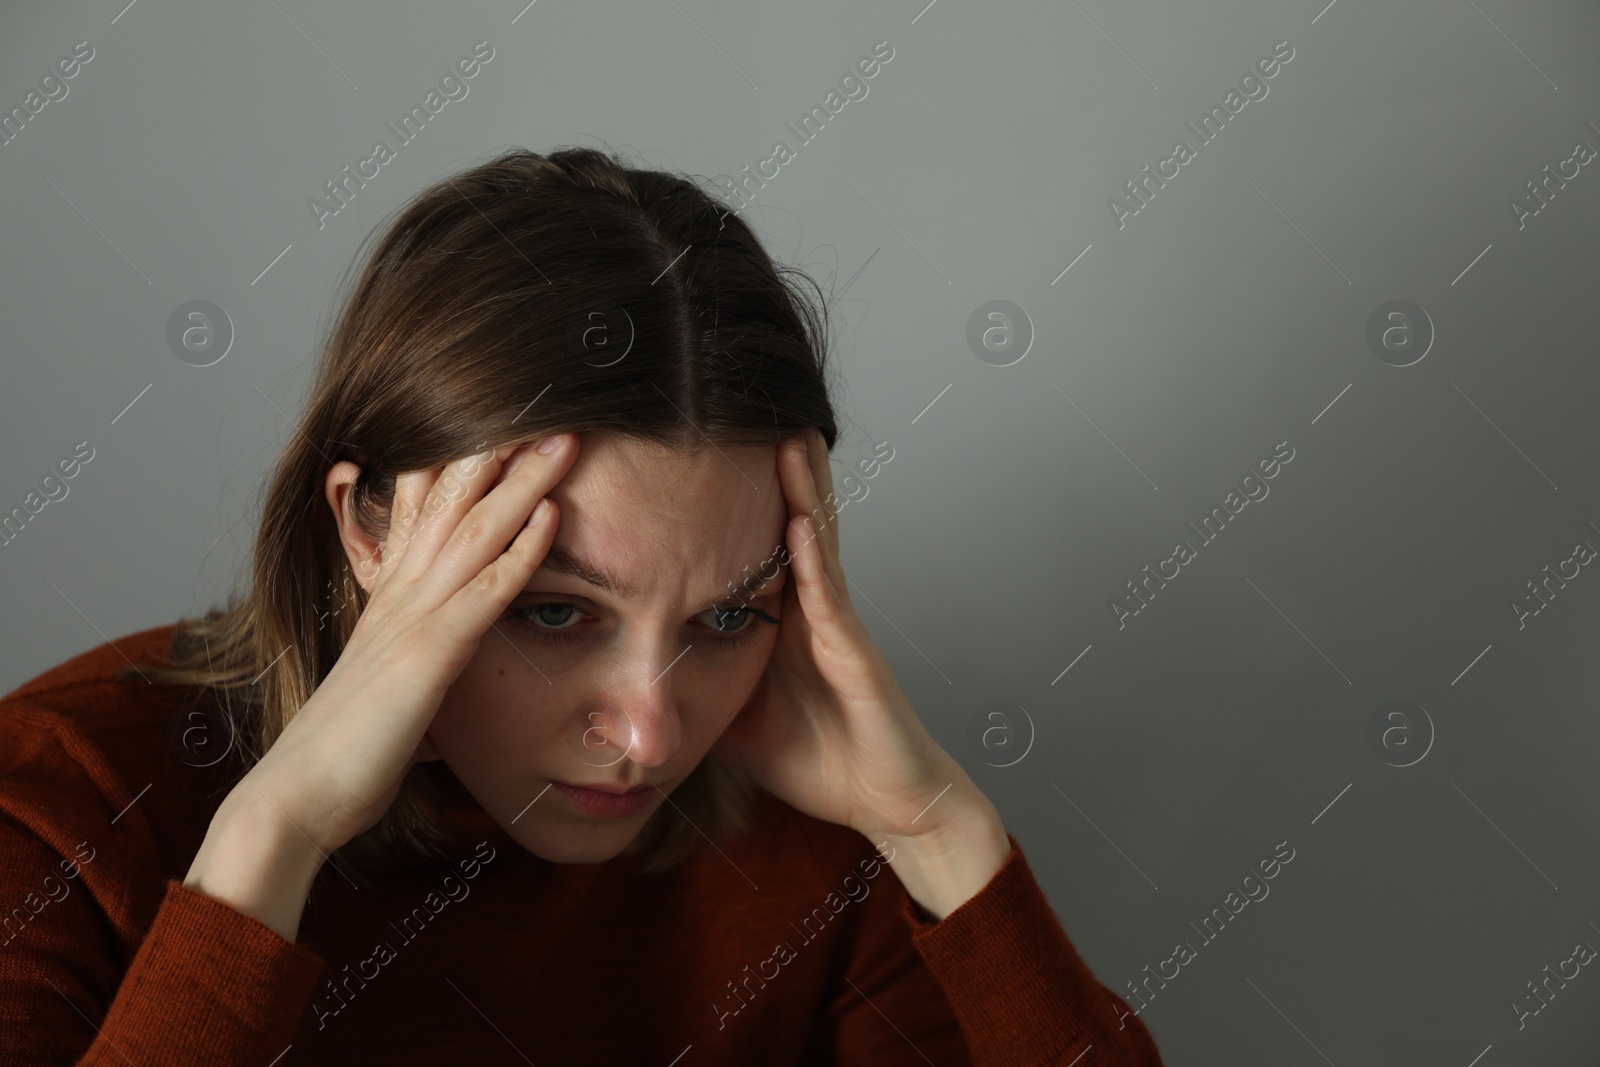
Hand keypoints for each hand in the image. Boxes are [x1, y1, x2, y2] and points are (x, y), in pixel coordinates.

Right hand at [231, 434, 578, 857]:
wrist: (297, 796)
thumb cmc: (346, 749)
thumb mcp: (390, 683)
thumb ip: (417, 655)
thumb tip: (438, 661)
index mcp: (389, 593)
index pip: (424, 505)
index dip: (461, 460)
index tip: (502, 420)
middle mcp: (398, 591)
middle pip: (452, 498)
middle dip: (499, 448)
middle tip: (545, 404)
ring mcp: (412, 617)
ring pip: (474, 529)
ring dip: (522, 481)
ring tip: (562, 439)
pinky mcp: (428, 656)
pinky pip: (482, 591)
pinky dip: (518, 550)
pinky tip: (549, 517)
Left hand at [710, 429, 981, 844]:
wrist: (885, 801)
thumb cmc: (821, 760)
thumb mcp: (737, 721)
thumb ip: (700, 692)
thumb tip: (640, 682)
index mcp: (786, 622)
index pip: (759, 547)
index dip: (741, 502)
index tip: (710, 455)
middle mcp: (814, 612)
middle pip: (792, 526)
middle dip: (776, 472)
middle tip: (754, 413)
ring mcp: (837, 627)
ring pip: (814, 544)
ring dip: (800, 491)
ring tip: (785, 437)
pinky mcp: (854, 653)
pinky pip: (829, 597)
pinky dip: (811, 557)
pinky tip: (798, 520)